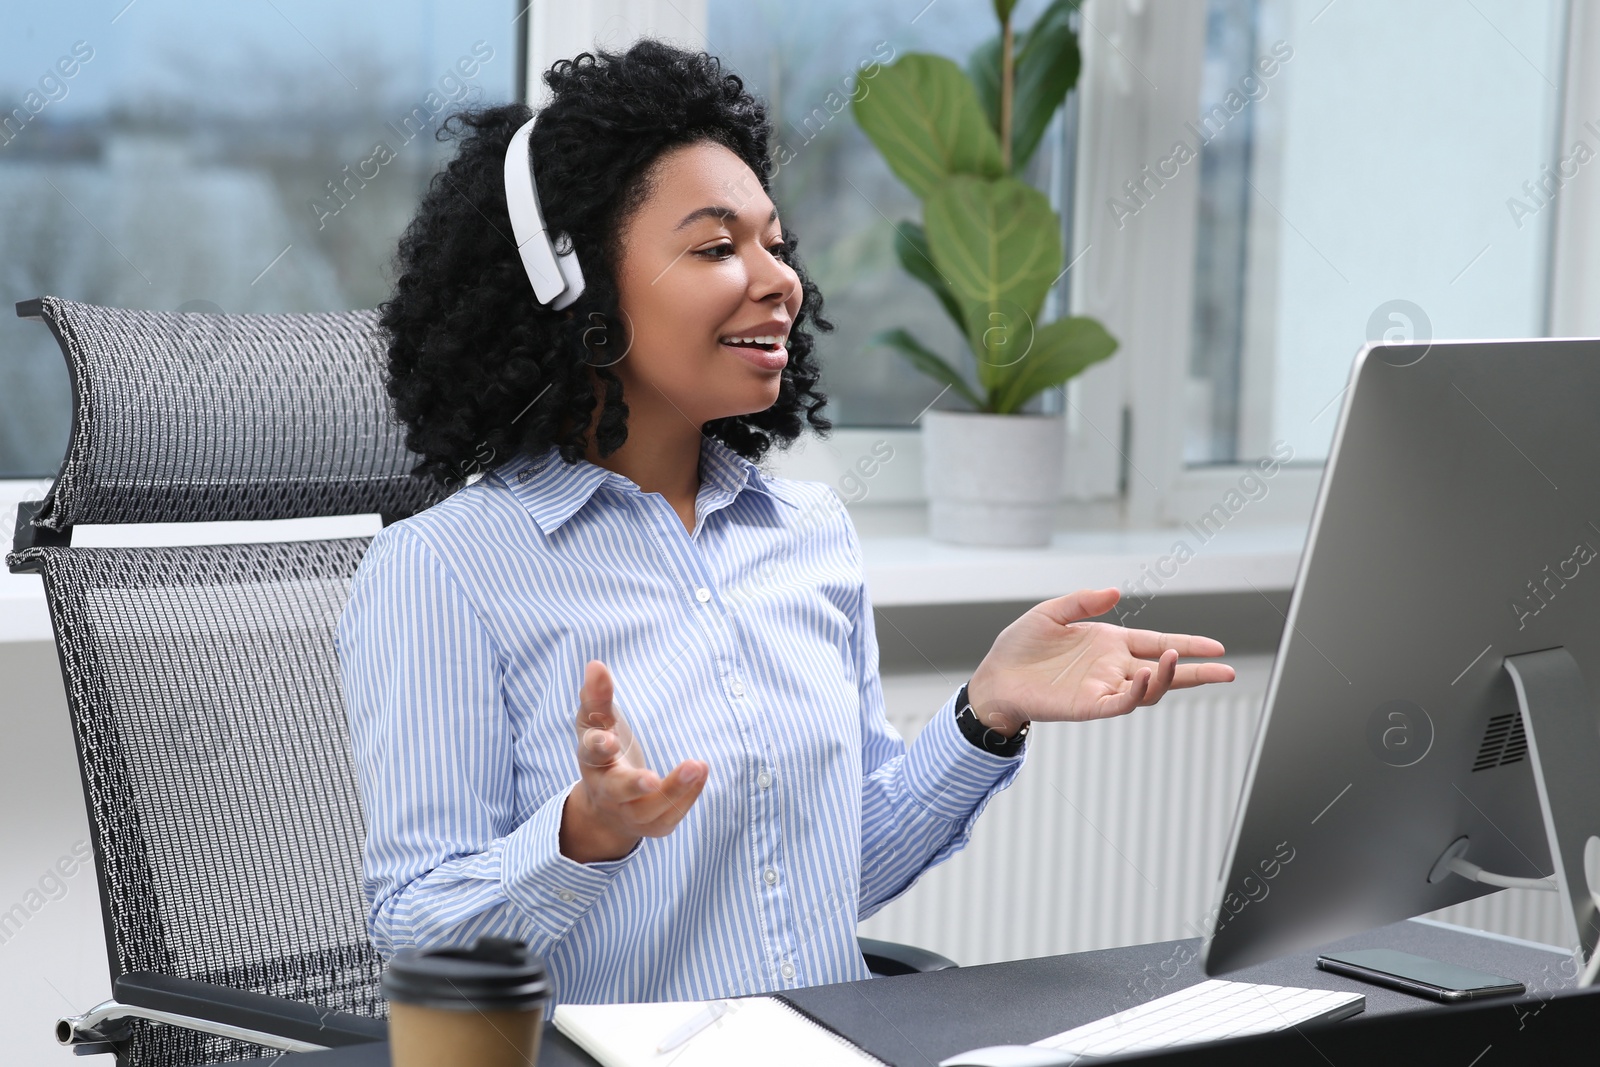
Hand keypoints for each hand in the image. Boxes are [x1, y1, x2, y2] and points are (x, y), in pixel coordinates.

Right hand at [560, 659, 708, 863]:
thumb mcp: (597, 723)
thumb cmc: (605, 753)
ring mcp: (629, 813)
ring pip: (650, 808)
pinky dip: (688, 795)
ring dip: (674, 789)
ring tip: (697, 765)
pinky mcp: (652, 825)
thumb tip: (595, 664)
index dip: (598, 746)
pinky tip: (701, 772)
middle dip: (634, 785)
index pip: (591, 753)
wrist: (606, 808)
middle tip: (651, 778)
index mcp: (592, 762)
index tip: (608, 739)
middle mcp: (607, 791)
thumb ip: (598, 697)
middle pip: (617, 791)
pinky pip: (670, 815)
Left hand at [968, 588, 1234, 734]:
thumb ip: (1083, 601)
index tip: (1217, 647)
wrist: (995, 676)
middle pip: (1165, 670)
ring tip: (1174, 659)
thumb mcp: (1051, 612)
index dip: (1187, 645)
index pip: (1158, 643)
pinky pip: (1121, 703)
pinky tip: (1145, 676)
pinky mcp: (1090, 705)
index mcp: (1110, 644)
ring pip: (1148, 688)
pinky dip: (1137, 692)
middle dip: (1197, 671)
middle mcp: (1113, 667)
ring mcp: (1104, 688)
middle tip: (1227, 670)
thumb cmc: (1020, 646)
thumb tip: (1116, 592)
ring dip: (1166, 676)